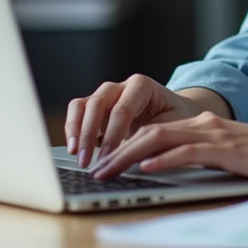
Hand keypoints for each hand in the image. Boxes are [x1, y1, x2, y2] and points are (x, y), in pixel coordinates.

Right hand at [65, 74, 198, 167]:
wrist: (174, 110)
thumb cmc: (174, 118)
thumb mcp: (170, 127)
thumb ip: (153, 140)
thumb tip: (135, 161)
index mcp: (142, 86)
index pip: (123, 109)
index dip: (113, 135)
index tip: (108, 158)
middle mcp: (120, 86)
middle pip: (98, 103)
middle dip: (90, 134)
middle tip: (87, 161)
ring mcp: (106, 94)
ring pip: (82, 104)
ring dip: (76, 130)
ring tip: (75, 154)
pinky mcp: (95, 106)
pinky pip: (77, 111)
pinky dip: (73, 128)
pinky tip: (74, 148)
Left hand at [88, 111, 247, 181]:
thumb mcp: (229, 156)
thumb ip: (202, 158)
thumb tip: (170, 170)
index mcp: (203, 126)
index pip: (154, 131)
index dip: (125, 145)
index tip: (105, 162)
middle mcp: (203, 125)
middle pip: (149, 132)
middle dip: (117, 149)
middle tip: (96, 168)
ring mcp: (214, 135)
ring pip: (160, 139)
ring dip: (129, 155)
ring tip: (108, 170)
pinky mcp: (225, 149)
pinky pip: (187, 153)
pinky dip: (163, 160)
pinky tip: (145, 168)